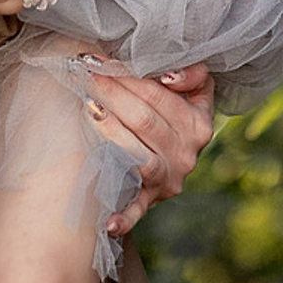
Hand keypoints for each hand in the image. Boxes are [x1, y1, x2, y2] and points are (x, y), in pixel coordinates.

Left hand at [85, 62, 215, 236]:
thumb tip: (170, 76)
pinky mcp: (150, 200)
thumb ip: (191, 73)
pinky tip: (108, 222)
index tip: (98, 60)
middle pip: (144, 121)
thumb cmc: (172, 111)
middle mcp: (186, 155)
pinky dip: (124, 217)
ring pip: (139, 157)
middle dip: (112, 93)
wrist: (174, 152)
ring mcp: (168, 180)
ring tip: (88, 109)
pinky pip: (137, 210)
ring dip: (111, 132)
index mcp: (197, 124)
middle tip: (85, 74)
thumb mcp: (193, 89)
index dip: (128, 74)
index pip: (158, 95)